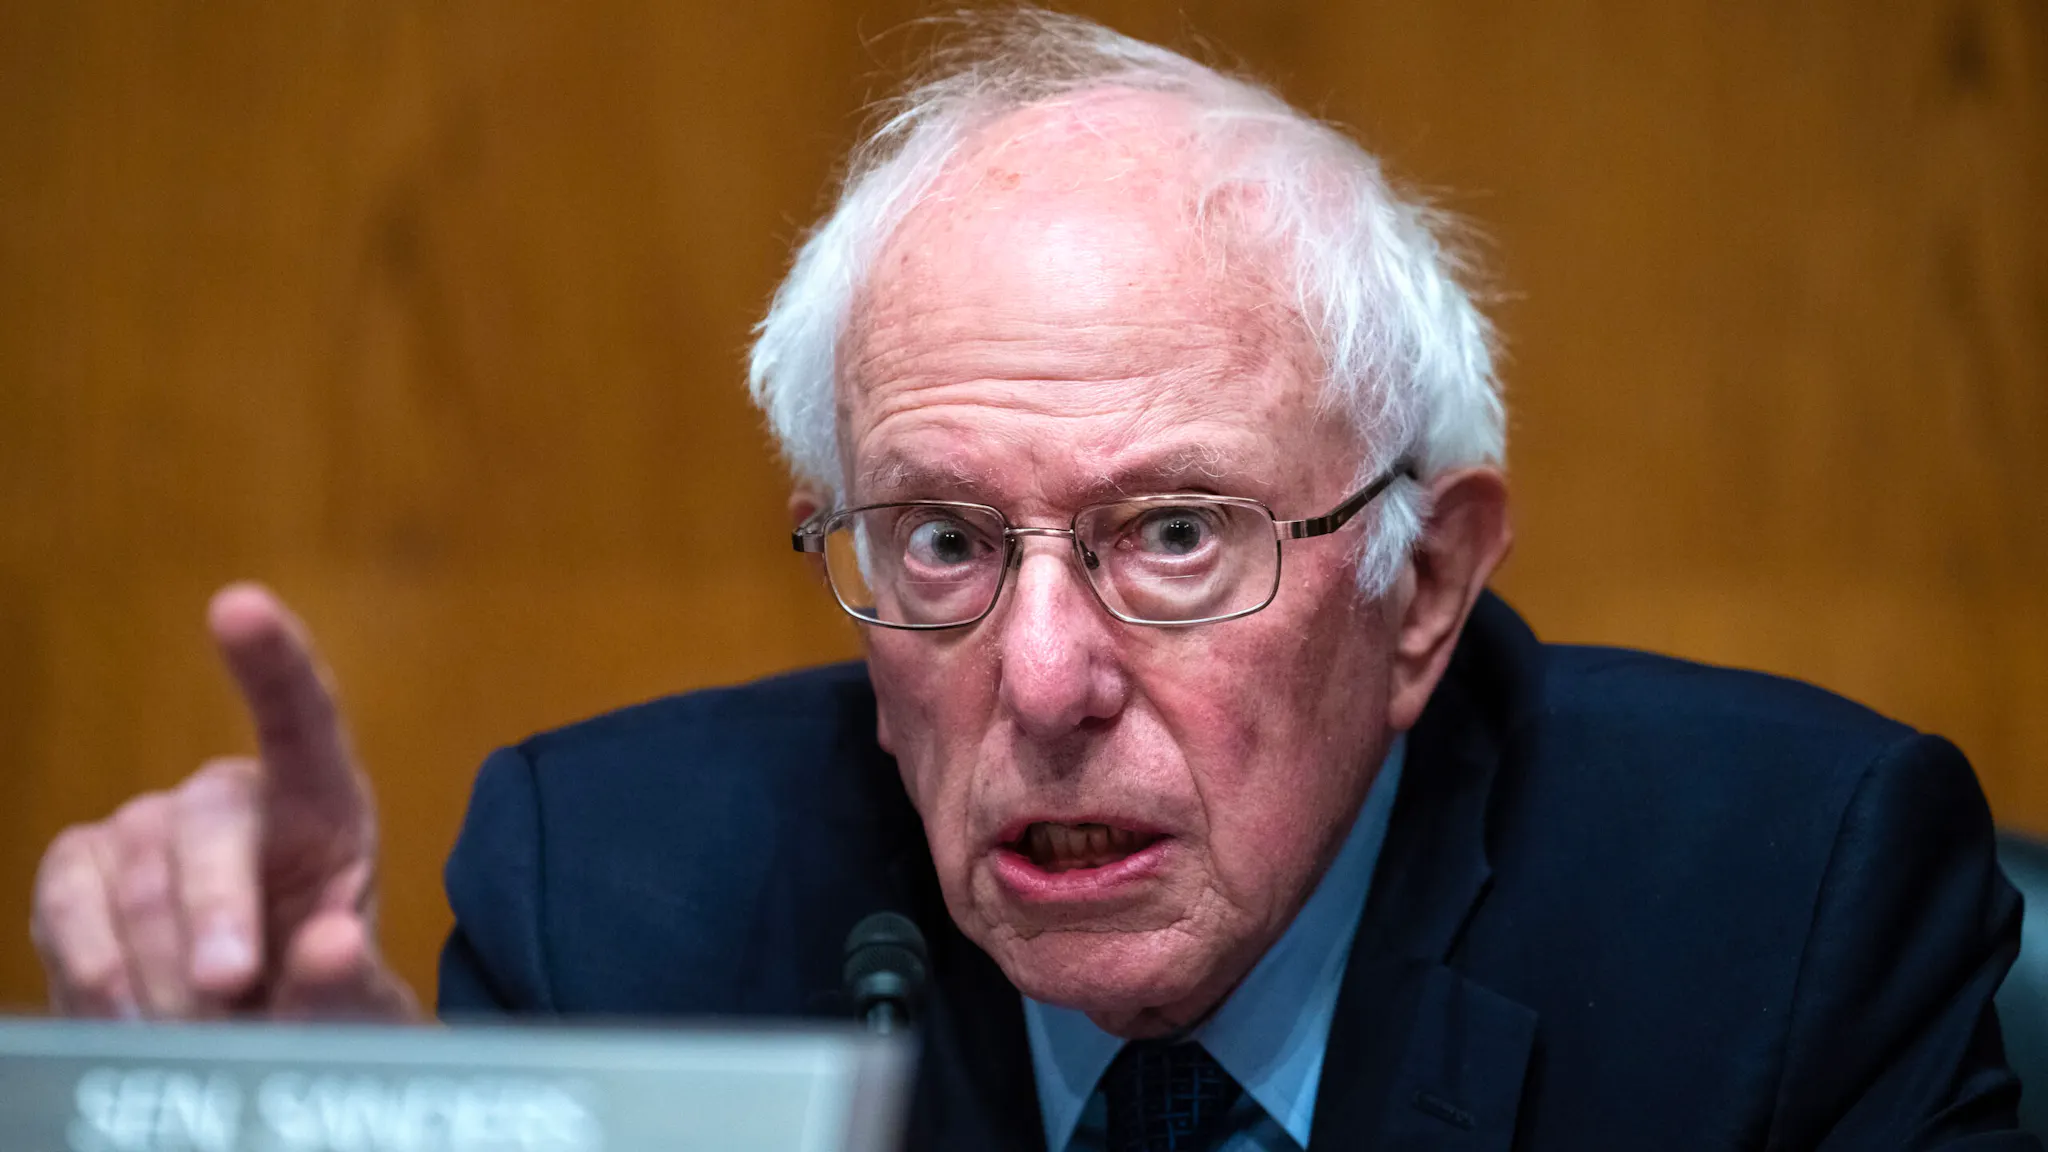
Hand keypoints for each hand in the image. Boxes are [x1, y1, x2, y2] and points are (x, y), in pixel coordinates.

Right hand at [30, 583, 417, 1019]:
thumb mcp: (355, 1013)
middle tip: (230, 989)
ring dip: (164, 973)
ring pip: (140, 878)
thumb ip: (350, 985)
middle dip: (217, 915)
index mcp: (324, 812)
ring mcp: (148, 826)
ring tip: (200, 1026)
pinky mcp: (82, 866)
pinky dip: (96, 964)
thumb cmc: (313, 1011)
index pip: (305, 721)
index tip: (239, 606)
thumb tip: (335, 941)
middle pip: (212, 825)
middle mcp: (233, 800)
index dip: (274, 662)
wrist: (245, 1054)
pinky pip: (71, 897)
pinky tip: (127, 1010)